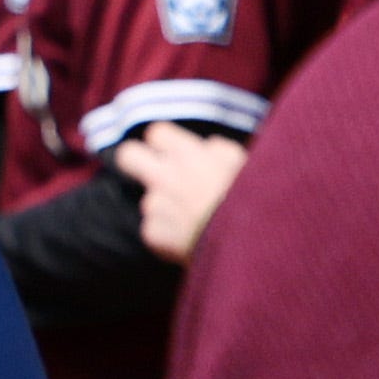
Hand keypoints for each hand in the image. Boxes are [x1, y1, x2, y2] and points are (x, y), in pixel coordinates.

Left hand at [120, 127, 250, 262]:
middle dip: (135, 161)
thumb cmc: (252, 202)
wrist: (248, 245)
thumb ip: (219, 151)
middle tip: (153, 173)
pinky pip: (153, 231)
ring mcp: (156, 206)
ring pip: (149, 201)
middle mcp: (166, 176)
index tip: (173, 153)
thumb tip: (207, 148)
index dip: (164, 143)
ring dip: (166, 209)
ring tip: (195, 221)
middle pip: (127, 156)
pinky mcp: (153, 235)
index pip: (156, 133)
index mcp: (188, 154)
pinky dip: (167, 236)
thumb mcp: (243, 164)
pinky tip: (190, 240)